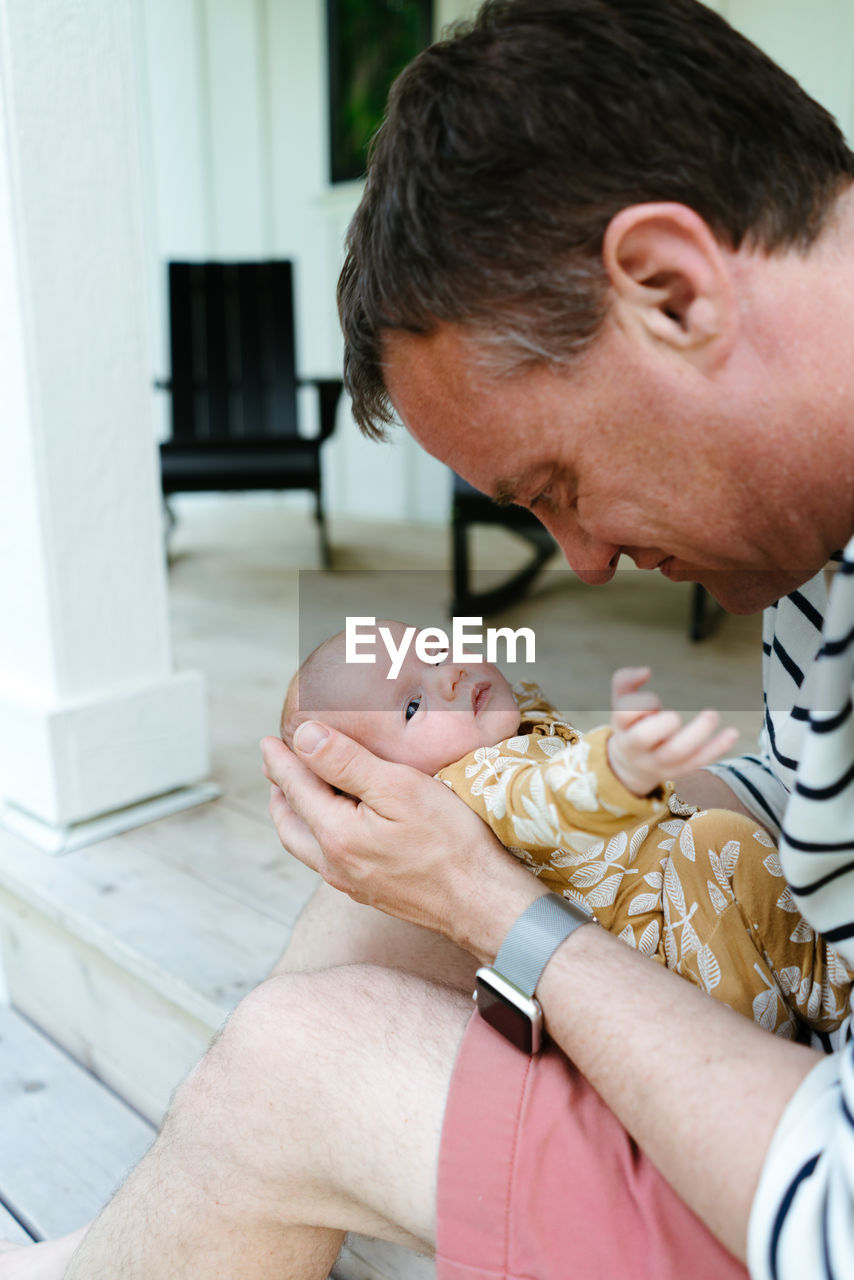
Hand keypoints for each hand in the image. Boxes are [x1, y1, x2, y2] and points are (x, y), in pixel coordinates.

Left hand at [260, 722, 542, 955]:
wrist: (482, 902)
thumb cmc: (450, 842)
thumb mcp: (399, 787)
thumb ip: (346, 762)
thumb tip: (302, 738)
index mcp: (335, 835)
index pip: (296, 788)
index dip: (281, 760)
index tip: (268, 741)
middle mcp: (335, 864)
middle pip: (290, 824)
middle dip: (280, 792)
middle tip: (277, 767)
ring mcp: (352, 883)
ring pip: (306, 846)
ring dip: (295, 816)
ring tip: (298, 795)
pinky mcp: (371, 893)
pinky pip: (327, 861)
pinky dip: (318, 836)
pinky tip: (338, 828)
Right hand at [607, 667, 738, 796]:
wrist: (631, 766)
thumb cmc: (630, 726)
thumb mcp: (620, 704)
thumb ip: (625, 680)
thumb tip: (645, 671)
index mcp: (624, 729)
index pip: (624, 716)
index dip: (640, 704)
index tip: (654, 700)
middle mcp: (638, 748)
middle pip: (644, 738)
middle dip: (662, 722)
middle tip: (674, 716)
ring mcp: (658, 762)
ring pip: (676, 752)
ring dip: (696, 732)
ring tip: (712, 714)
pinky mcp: (679, 770)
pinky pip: (699, 760)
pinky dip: (717, 747)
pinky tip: (732, 733)